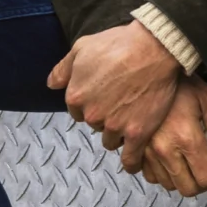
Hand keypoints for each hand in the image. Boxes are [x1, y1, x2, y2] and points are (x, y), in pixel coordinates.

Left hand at [48, 22, 179, 148]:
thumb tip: (52, 84)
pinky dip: (132, 161)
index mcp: (76, 95)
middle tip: (122, 101)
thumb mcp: (82, 47)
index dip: (92, 102)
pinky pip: (130, 158)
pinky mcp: (137, 132)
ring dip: (119, 133)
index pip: (78, 110)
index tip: (105, 95)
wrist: (154, 48)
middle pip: (95, 124)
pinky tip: (135, 162)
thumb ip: (63, 68)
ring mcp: (115, 125)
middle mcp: (92, 114)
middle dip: (105, 116)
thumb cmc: (119, 44)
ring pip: (111, 140)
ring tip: (133, 119)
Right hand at [124, 76, 206, 196]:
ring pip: (168, 184)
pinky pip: (149, 175)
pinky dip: (162, 174)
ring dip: (183, 180)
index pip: (206, 178)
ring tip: (192, 164)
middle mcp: (165, 150)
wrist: (147, 70)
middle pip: (188, 188)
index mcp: (186, 139)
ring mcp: (147, 152)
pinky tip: (172, 161)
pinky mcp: (136, 149)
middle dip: (203, 184)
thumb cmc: (181, 83)